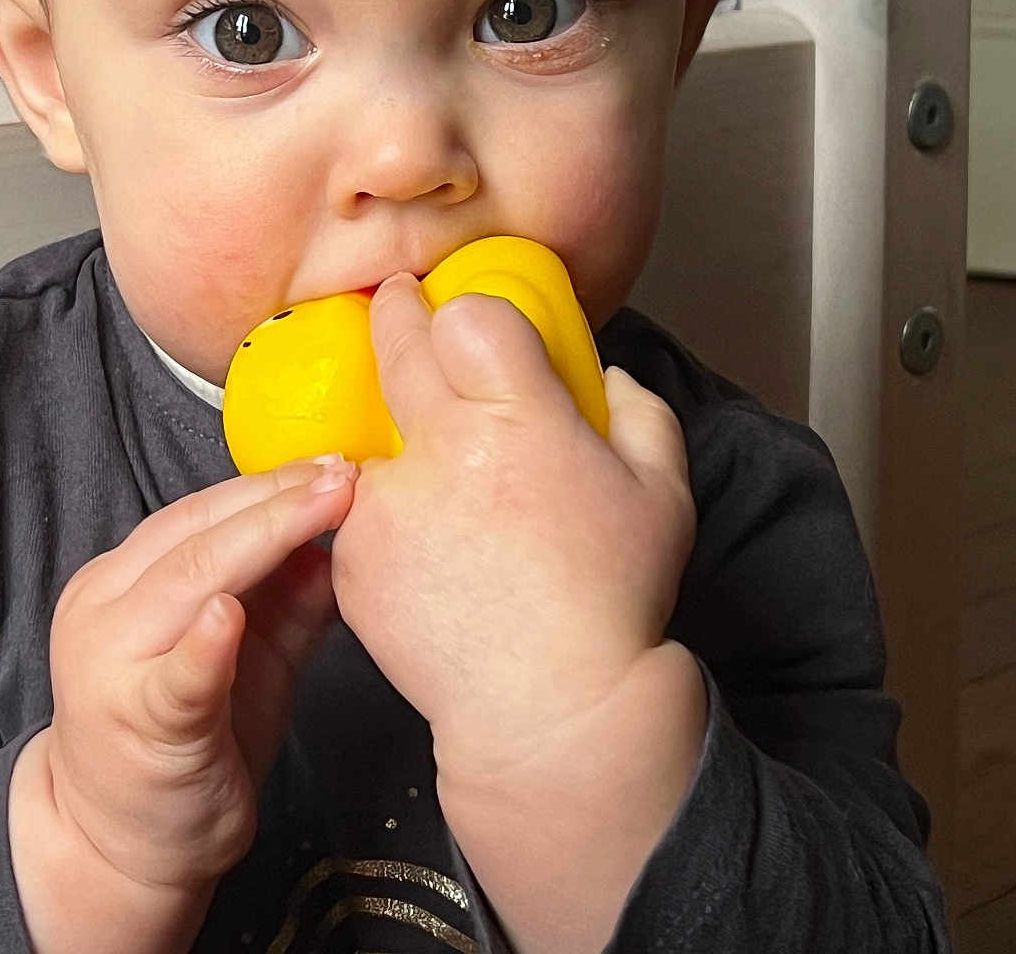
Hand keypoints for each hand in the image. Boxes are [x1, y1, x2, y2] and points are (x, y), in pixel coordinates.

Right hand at [35, 457, 357, 897]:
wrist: (116, 851)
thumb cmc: (184, 747)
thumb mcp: (247, 661)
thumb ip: (289, 605)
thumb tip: (342, 546)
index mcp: (123, 581)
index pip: (201, 514)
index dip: (270, 486)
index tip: (334, 466)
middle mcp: (104, 608)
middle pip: (198, 535)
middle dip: (277, 500)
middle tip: (344, 477)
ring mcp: (110, 664)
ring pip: (188, 579)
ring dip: (262, 537)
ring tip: (323, 508)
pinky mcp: (136, 724)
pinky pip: (176, 674)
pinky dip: (205, 642)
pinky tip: (231, 612)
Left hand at [329, 274, 695, 781]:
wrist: (551, 712)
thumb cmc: (612, 600)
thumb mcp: (663, 494)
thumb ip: (640, 411)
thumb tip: (606, 371)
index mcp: (518, 420)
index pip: (466, 315)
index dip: (466, 312)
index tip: (464, 317)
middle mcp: (442, 448)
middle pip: (396, 339)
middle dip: (396, 311)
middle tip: (401, 303)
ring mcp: (386, 502)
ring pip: (368, 424)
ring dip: (387, 422)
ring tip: (424, 457)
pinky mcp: (352, 553)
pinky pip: (356, 501)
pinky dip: (380, 506)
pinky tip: (423, 540)